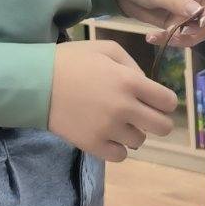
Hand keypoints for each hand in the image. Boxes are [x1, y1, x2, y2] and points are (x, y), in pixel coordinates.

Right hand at [48, 40, 178, 162]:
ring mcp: (109, 128)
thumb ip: (133, 65)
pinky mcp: (92, 144)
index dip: (165, 101)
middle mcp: (125, 107)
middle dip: (158, 120)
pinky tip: (109, 136)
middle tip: (143, 115)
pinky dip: (118, 148)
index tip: (156, 101)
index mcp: (131, 82)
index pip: (168, 102)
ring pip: (140, 141)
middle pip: (163, 127)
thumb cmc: (72, 61)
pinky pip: (120, 156)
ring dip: (134, 132)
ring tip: (118, 122)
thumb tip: (147, 85)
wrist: (36, 83)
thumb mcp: (107, 49)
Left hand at [110, 0, 204, 48]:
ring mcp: (188, 11)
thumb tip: (199, 13)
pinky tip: (152, 37)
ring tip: (163, 36)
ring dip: (185, 39)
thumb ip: (177, 2)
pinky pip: (183, 37)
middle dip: (201, 28)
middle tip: (182, 32)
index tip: (202, 21)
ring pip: (201, 32)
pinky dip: (171, 41)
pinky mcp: (177, 23)